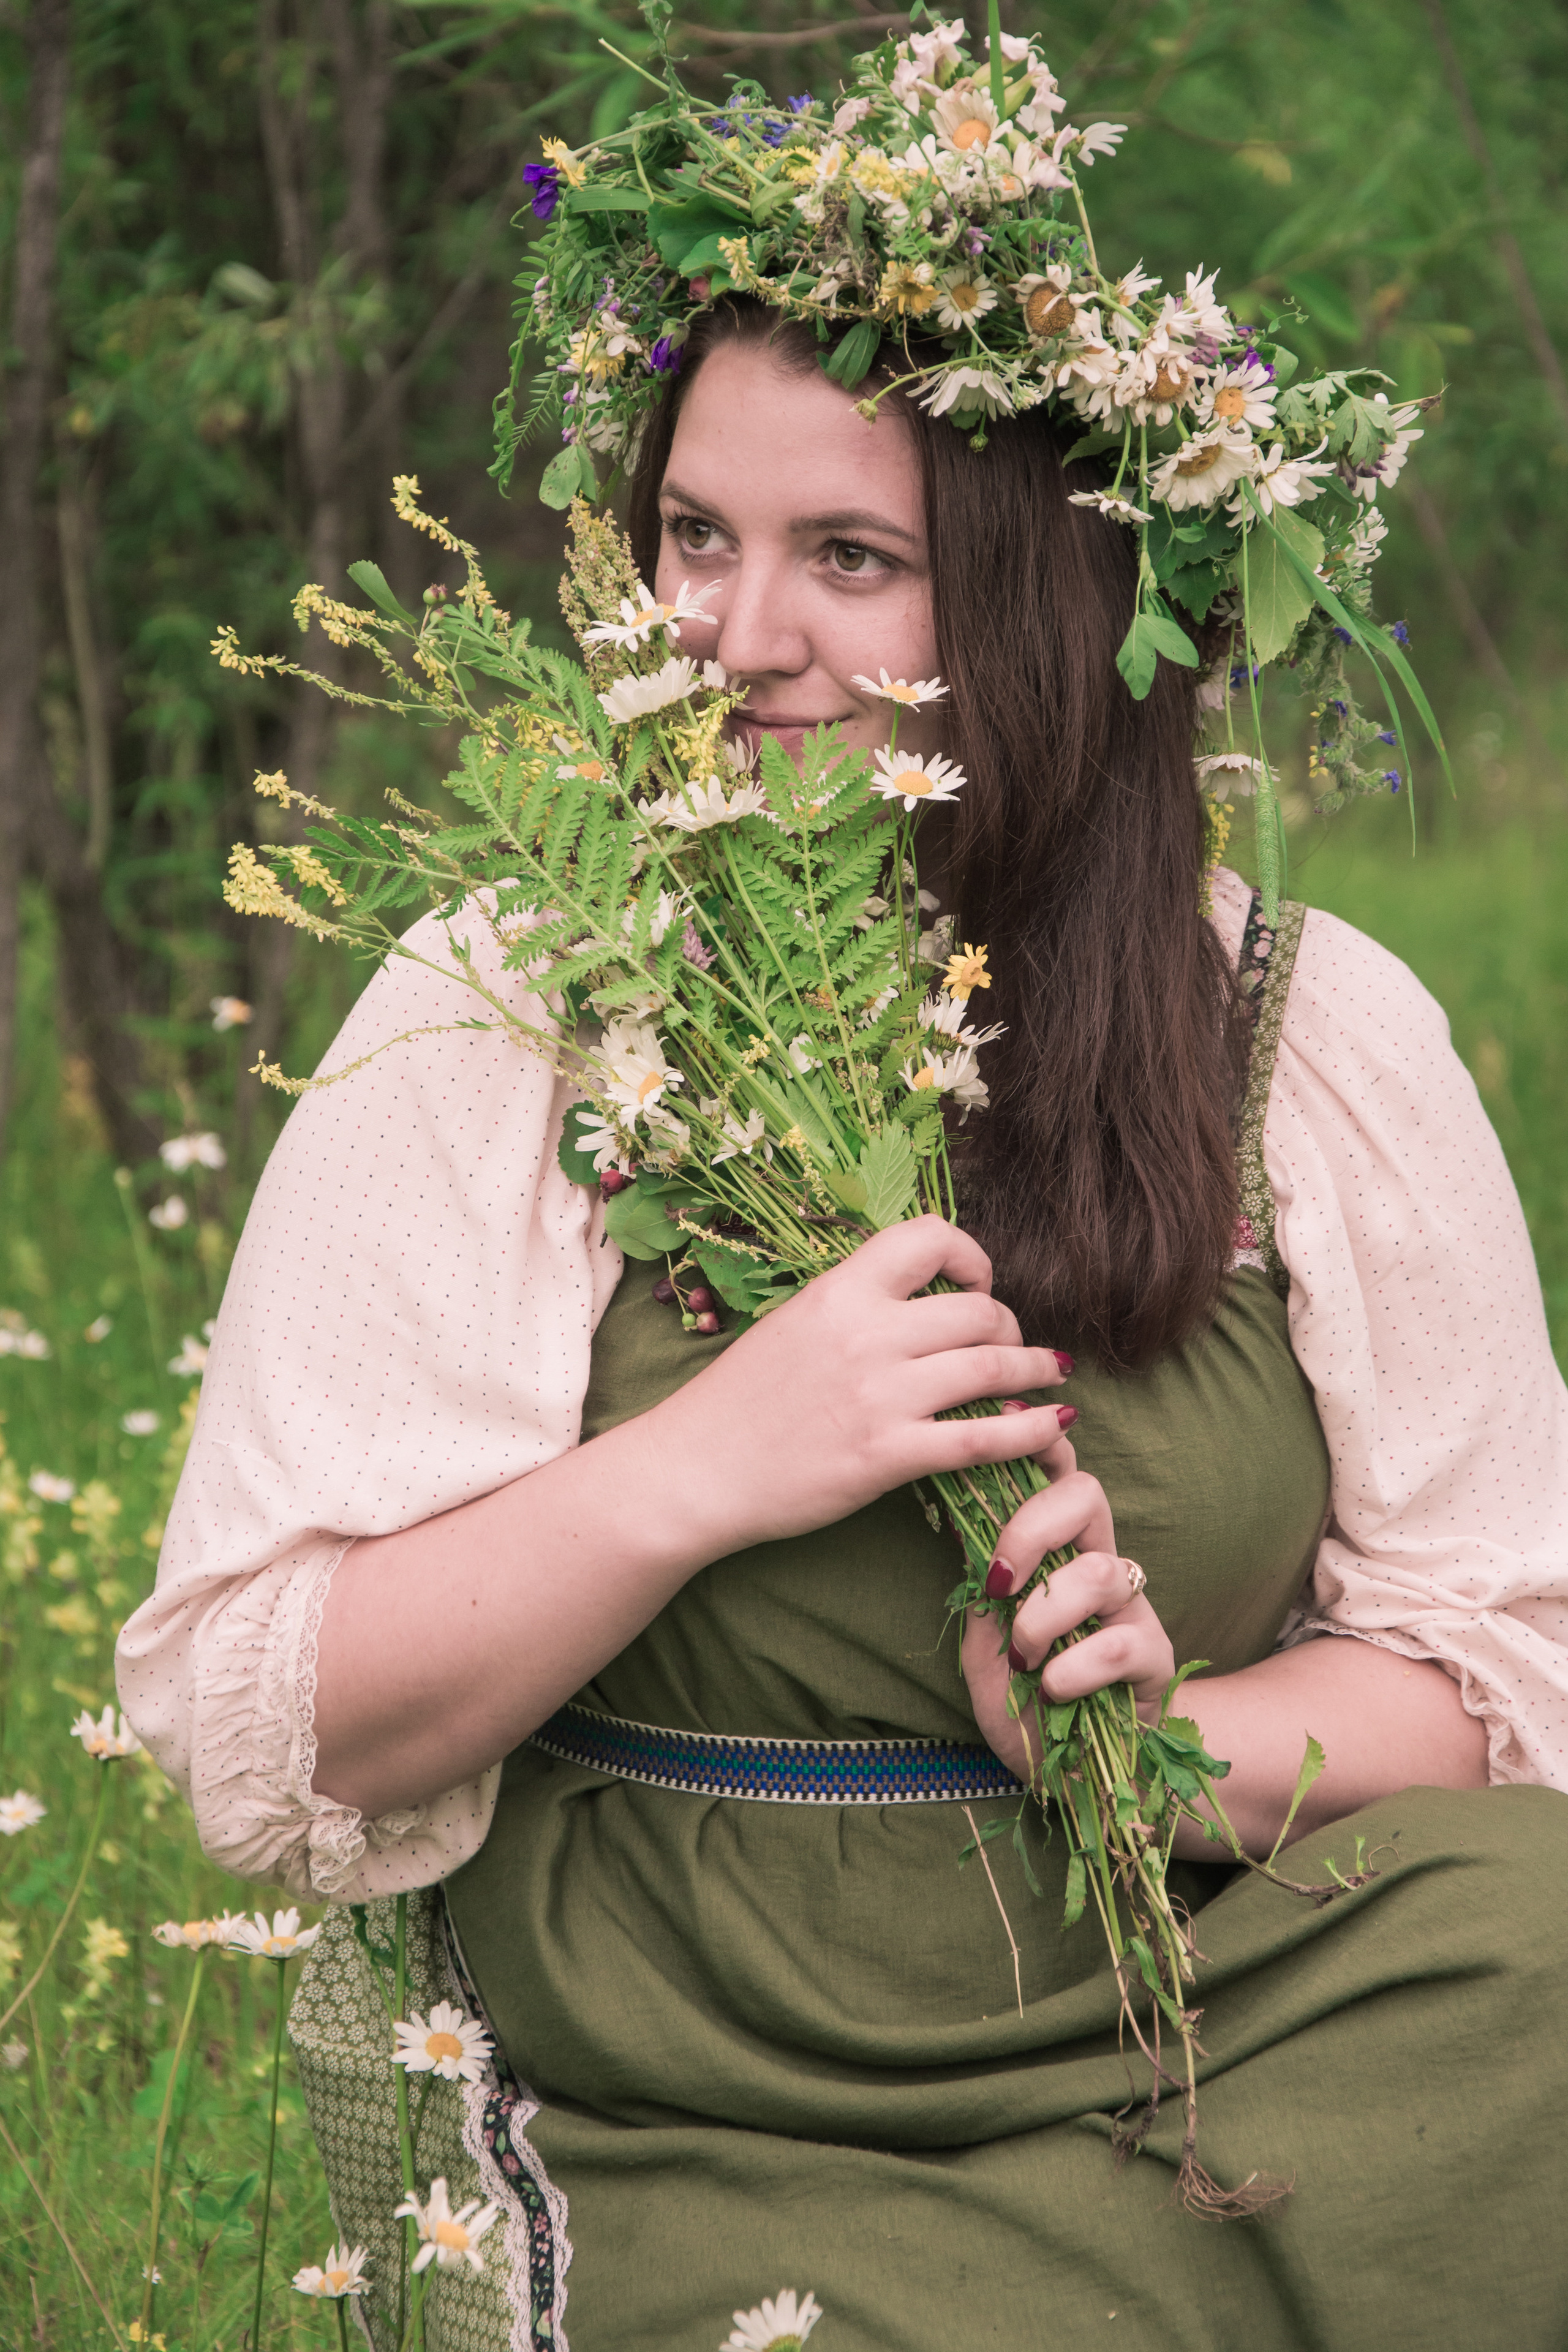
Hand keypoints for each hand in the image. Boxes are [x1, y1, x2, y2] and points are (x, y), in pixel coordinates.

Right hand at [643, 1215, 1072, 1557]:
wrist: (694, 1470)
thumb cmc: (737, 1401)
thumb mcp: (792, 1325)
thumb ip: (854, 1307)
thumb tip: (919, 1300)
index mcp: (838, 1291)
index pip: (929, 1238)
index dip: (971, 1256)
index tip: (976, 1284)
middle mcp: (865, 1333)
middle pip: (977, 1309)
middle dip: (1009, 1326)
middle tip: (1012, 1346)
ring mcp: (880, 1395)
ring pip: (993, 1366)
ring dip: (1035, 1370)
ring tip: (1049, 1376)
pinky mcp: (888, 1455)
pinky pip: (986, 1437)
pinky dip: (1031, 1430)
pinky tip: (1051, 1427)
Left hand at [962, 1450, 1175, 1785]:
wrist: (1078, 1778)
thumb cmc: (1026, 1705)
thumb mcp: (984, 1647)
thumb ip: (983, 1593)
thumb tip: (967, 1532)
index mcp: (1056, 1554)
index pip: (1058, 1475)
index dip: (1037, 1444)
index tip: (1001, 1438)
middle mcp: (1099, 1567)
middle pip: (1086, 1495)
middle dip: (1030, 1526)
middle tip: (999, 1583)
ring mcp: (1132, 1610)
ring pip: (1099, 1569)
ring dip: (1044, 1616)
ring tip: (1024, 1660)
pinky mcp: (1154, 1658)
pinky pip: (1119, 1641)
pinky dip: (1073, 1669)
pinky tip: (1053, 1691)